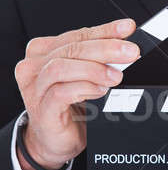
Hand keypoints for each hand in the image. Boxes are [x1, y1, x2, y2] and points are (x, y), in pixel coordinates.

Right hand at [15, 18, 138, 169]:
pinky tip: (100, 90)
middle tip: (131, 52)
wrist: (56, 141)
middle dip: (106, 48)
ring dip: (94, 69)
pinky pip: (61, 92)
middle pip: (72, 48)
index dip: (105, 30)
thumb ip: (98, 59)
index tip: (127, 29)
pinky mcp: (40, 109)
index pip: (78, 35)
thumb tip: (126, 45)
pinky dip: (84, 88)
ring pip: (62, 67)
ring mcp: (34, 87)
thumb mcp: (86, 77)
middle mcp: (35, 65)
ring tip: (116, 76)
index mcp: (44, 51)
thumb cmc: (70, 107)